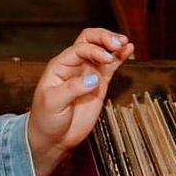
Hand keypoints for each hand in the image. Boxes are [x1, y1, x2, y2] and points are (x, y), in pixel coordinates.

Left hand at [26, 28, 133, 175]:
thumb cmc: (46, 119)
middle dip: (104, 38)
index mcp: (60, 66)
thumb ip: (73, 88)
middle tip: (117, 43)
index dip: (94, 50)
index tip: (106, 59)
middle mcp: (74, 66)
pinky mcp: (99, 84)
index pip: (79, 48)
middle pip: (90, 40)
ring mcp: (88, 73)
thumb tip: (94, 78)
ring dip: (113, 44)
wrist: (53, 138)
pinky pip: (111, 66)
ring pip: (102, 50)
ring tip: (125, 44)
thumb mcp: (54, 103)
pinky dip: (120, 57)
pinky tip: (129, 50)